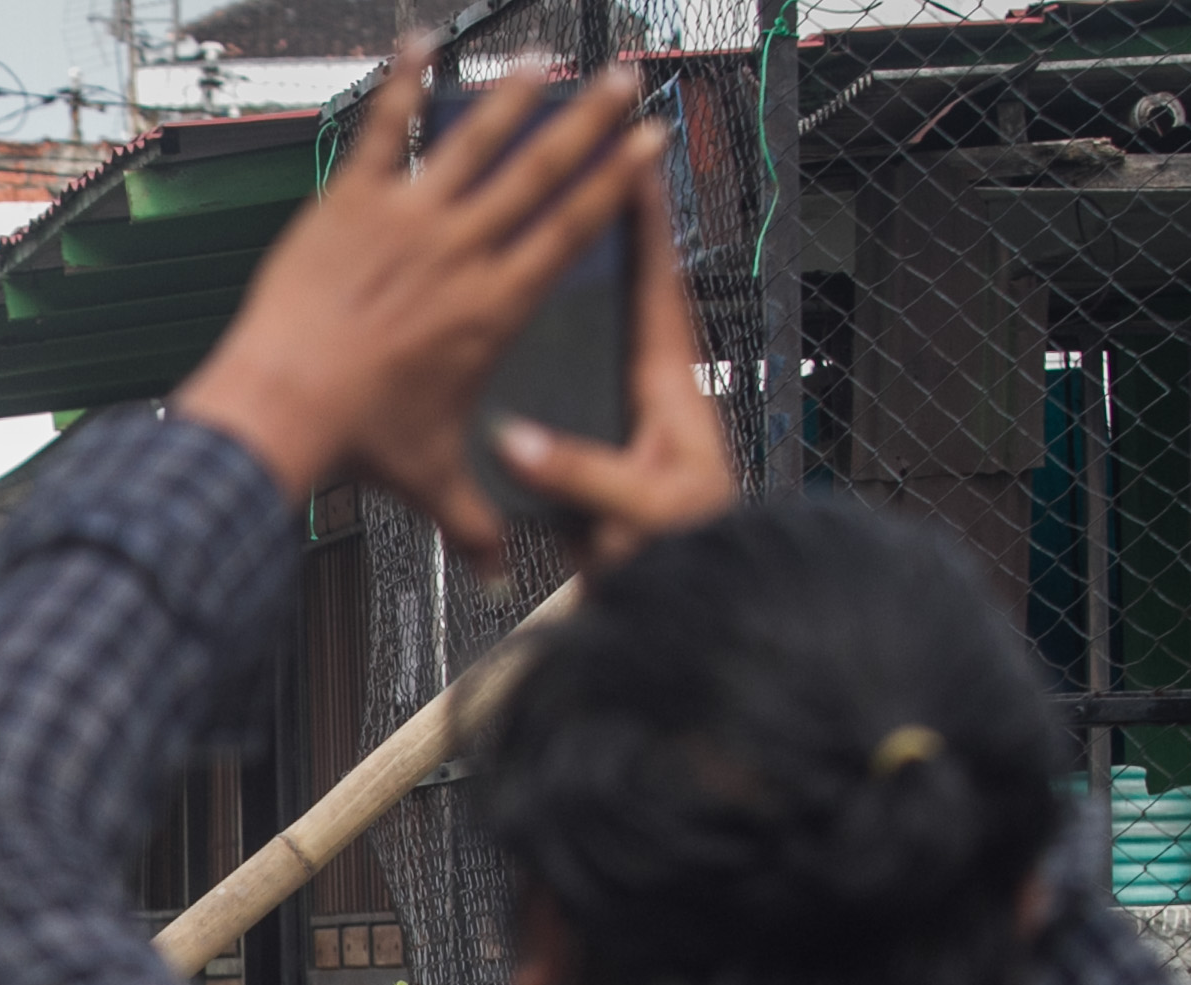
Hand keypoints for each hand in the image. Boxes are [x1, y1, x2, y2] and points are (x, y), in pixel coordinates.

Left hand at [173, 47, 661, 571]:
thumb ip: (470, 524)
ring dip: (514, 96)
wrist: (283, 407)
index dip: (615, 184)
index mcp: (494, 304)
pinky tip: (417, 43)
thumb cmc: (355, 441)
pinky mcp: (351, 204)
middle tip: (628, 77)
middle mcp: (463, 250)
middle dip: (591, 119)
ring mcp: (408, 219)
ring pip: (475, 140)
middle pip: (543, 171)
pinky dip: (400, 82)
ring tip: (546, 61)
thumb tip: (493, 577)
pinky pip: (383, 129)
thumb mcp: (429, 484)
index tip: (647, 146)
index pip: (572, 232)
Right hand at [488, 164, 736, 571]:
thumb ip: (582, 473)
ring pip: (589, 340)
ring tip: (529, 244)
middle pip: (623, 298)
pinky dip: (534, 358)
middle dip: (602, 240)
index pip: (658, 289)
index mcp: (670, 390)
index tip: (631, 166)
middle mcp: (646, 394)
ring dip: (564, 296)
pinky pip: (556, 392)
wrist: (690, 613)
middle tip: (573, 182)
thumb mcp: (641, 510)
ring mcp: (620, 422)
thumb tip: (515, 440)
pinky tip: (500, 343)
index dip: (646, 227)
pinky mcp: (591, 456)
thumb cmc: (690, 557)